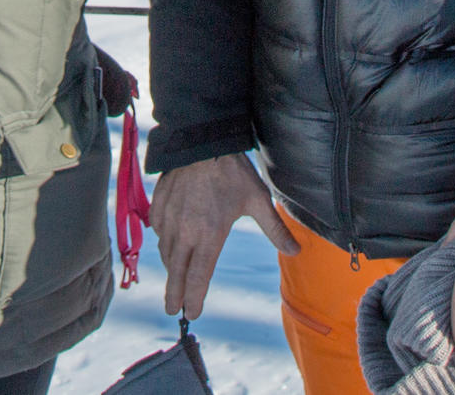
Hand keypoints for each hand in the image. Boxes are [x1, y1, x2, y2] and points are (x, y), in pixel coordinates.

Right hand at [148, 153, 297, 317]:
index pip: (199, 277)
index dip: (195, 298)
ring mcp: (169, 218)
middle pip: (176, 273)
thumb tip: (296, 250)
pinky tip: (167, 243)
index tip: (193, 314)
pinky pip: (158, 230)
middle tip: (174, 310)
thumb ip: (275, 229)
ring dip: (171, 269)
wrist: (202, 140)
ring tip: (175, 280)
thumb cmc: (233, 171)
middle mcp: (185, 232)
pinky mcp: (159, 205)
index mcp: (209, 236)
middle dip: (174, 294)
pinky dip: (162, 241)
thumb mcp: (258, 200)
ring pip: (166, 252)